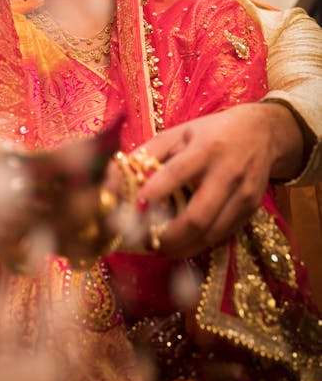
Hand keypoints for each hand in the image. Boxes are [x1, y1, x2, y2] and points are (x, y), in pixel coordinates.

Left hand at [123, 102, 303, 256]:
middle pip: (198, 216)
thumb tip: (119, 174)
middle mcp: (227, 173)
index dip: (155, 192)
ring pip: (211, 234)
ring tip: (158, 249)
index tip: (135, 208)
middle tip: (145, 242)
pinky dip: (199, 245)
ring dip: (182, 247)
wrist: (262, 133)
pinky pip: (222, 236)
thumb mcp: (180, 132)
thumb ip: (150, 152)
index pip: (178, 173)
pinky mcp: (251, 210)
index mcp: (206, 148)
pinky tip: (181, 245)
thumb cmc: (212, 132)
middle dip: (168, 236)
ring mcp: (243, 195)